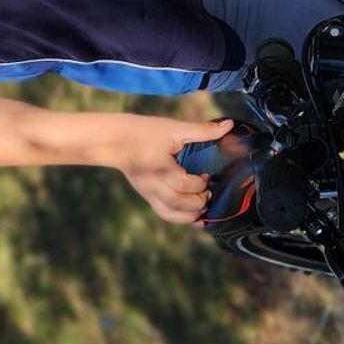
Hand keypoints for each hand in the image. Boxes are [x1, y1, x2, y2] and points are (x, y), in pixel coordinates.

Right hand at [116, 115, 238, 224]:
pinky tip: (195, 214)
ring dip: (191, 214)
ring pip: (172, 215)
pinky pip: (166, 214)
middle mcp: (153, 186)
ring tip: (201, 203)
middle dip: (199, 201)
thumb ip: (202, 130)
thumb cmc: (144, 131)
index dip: (201, 184)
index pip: (185, 185)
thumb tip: (229, 125)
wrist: (114, 141)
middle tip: (207, 190)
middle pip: (179, 205)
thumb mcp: (174, 128)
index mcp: (161, 168)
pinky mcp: (148, 197)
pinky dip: (182, 217)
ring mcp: (149, 194)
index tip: (206, 174)